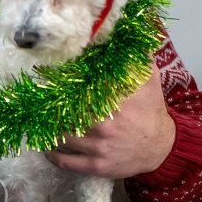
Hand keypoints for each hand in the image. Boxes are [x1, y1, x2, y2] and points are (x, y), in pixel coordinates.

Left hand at [44, 70, 175, 177]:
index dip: (61, 85)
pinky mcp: (97, 165)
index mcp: (114, 101)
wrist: (162, 147)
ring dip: (48, 130)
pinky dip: (52, 155)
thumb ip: (136, 57)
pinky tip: (46, 148)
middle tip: (39, 103)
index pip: (79, 90)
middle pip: (65, 114)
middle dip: (51, 108)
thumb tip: (121, 36)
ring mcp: (99, 147)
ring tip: (40, 123)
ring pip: (62, 137)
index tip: (48, 79)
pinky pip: (66, 162)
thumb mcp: (149, 79)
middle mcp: (105, 125)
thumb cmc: (152, 111)